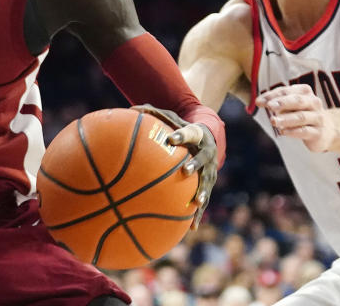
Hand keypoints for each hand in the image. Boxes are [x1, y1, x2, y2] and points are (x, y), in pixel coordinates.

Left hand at [132, 104, 217, 228]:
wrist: (209, 137)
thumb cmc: (182, 128)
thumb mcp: (171, 119)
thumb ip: (153, 114)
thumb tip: (129, 110)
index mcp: (196, 136)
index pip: (189, 133)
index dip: (180, 135)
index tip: (171, 138)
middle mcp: (206, 153)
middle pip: (202, 159)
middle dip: (194, 165)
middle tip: (185, 171)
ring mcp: (210, 170)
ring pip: (207, 182)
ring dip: (202, 192)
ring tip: (196, 202)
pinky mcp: (209, 184)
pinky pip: (203, 201)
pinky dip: (198, 214)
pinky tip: (192, 228)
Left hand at [258, 84, 335, 151]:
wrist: (327, 130)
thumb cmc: (303, 114)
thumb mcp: (291, 105)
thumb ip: (275, 102)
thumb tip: (258, 101)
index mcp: (305, 92)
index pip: (287, 91)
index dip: (272, 95)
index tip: (259, 102)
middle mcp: (313, 102)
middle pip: (298, 101)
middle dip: (283, 103)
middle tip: (270, 106)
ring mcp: (317, 118)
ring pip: (301, 117)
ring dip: (286, 118)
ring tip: (274, 121)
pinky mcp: (318, 133)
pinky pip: (305, 131)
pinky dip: (293, 131)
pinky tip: (282, 132)